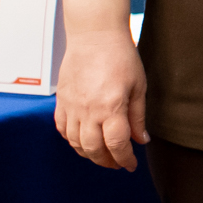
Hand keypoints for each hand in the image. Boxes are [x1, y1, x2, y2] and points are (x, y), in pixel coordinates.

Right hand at [55, 29, 148, 170]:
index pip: (117, 145)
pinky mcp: (61, 102)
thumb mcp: (139, 86)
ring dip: (89, 154)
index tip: (131, 165)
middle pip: (94, 149)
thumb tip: (141, 140)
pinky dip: (72, 140)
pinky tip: (83, 141)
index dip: (124, 159)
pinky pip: (62, 129)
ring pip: (75, 143)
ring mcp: (71, 107)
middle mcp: (88, 111)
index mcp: (111, 107)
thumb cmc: (121, 56)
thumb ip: (138, 116)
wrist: (94, 36)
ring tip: (103, 155)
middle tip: (117, 163)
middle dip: (107, 161)